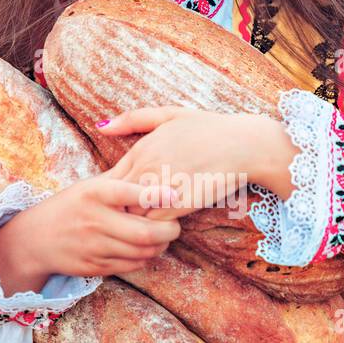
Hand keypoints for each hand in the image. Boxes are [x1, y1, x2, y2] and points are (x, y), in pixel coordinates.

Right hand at [0, 175, 182, 283]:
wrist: (34, 240)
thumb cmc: (69, 207)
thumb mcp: (88, 187)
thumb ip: (119, 179)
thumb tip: (156, 166)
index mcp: (93, 193)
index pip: (131, 193)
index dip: (157, 195)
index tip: (175, 195)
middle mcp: (94, 220)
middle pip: (145, 232)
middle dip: (169, 230)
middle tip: (175, 225)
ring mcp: (94, 246)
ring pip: (143, 252)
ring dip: (160, 246)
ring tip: (163, 236)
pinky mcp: (95, 266)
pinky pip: (132, 265)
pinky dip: (144, 257)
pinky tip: (145, 248)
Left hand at [98, 106, 260, 218]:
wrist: (243, 145)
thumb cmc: (207, 128)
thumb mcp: (169, 115)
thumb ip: (133, 120)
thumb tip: (101, 126)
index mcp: (141, 149)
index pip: (109, 181)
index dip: (112, 195)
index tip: (121, 200)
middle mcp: (148, 168)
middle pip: (116, 202)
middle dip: (120, 210)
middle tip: (128, 216)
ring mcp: (163, 187)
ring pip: (133, 215)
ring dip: (136, 221)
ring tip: (146, 221)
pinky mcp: (180, 204)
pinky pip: (154, 224)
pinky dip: (155, 227)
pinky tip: (165, 222)